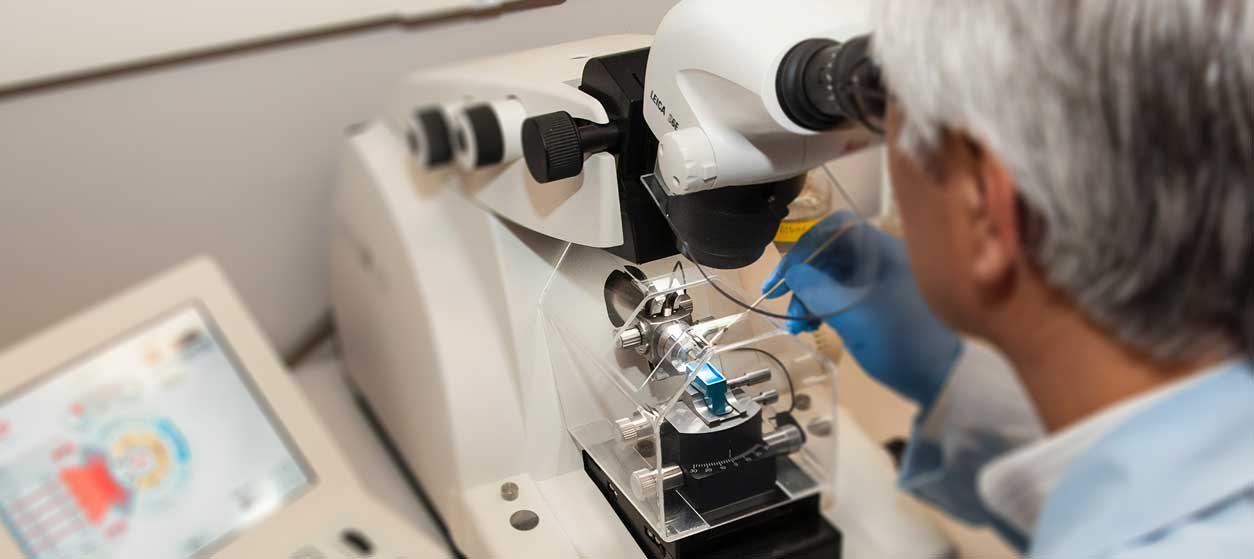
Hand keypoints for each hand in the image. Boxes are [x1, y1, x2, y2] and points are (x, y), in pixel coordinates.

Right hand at [763, 211, 960, 408]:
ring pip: (834, 275)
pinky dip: (824, 306)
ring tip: (799, 325)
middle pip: (831, 253)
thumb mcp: (853, 316)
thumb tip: (793, 273)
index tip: (784, 277)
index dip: (804, 247)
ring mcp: (881, 280)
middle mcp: (882, 258)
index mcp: (883, 250)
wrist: (940, 377)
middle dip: (804, 278)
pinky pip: (844, 293)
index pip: (835, 228)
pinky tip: (813, 325)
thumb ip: (817, 289)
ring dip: (811, 296)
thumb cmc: (900, 341)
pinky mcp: (879, 301)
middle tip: (788, 309)